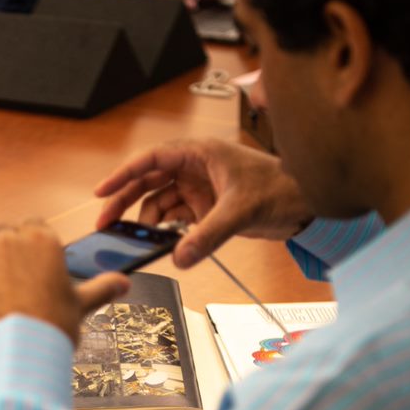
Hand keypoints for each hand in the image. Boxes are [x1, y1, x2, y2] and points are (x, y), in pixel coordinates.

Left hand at [0, 220, 129, 343]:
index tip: (38, 261)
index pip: (36, 226)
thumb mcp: (82, 304)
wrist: (20, 349)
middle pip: (9, 234)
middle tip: (21, 278)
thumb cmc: (51, 324)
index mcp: (44, 240)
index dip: (36, 245)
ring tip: (2, 287)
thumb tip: (124, 283)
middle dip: (12, 251)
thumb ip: (103, 288)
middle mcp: (14, 240)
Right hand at [94, 137, 311, 267]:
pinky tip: (159, 243)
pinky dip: (165, 232)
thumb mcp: (241, 210)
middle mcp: (195, 168)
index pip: (152, 159)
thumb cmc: (282, 188)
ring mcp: (198, 188)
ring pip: (159, 204)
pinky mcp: (204, 208)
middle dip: (125, 201)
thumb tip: (181, 256)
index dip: (124, 174)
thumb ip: (209, 235)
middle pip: (147, 182)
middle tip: (106, 223)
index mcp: (200, 153)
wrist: (306, 204)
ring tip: (136, 240)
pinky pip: (175, 219)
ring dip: (146, 222)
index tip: (103, 191)